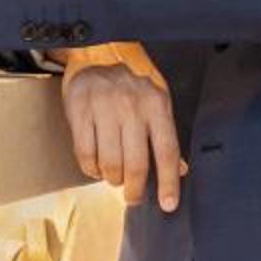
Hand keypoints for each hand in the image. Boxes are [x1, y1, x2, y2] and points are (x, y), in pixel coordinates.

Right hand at [59, 42, 184, 212]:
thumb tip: (180, 170)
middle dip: (135, 188)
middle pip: (136, 163)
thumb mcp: (155, 103)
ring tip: (114, 177)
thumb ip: (166, 136)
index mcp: (156, 104)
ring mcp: (104, 106)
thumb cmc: (130, 86)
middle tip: (133, 196)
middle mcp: (132, 104)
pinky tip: (96, 167)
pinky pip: (85, 154)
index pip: (166, 151)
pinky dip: (91, 169)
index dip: (168, 182)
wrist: (96, 55)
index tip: (168, 205)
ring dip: (112, 178)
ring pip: (110, 162)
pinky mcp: (79, 109)